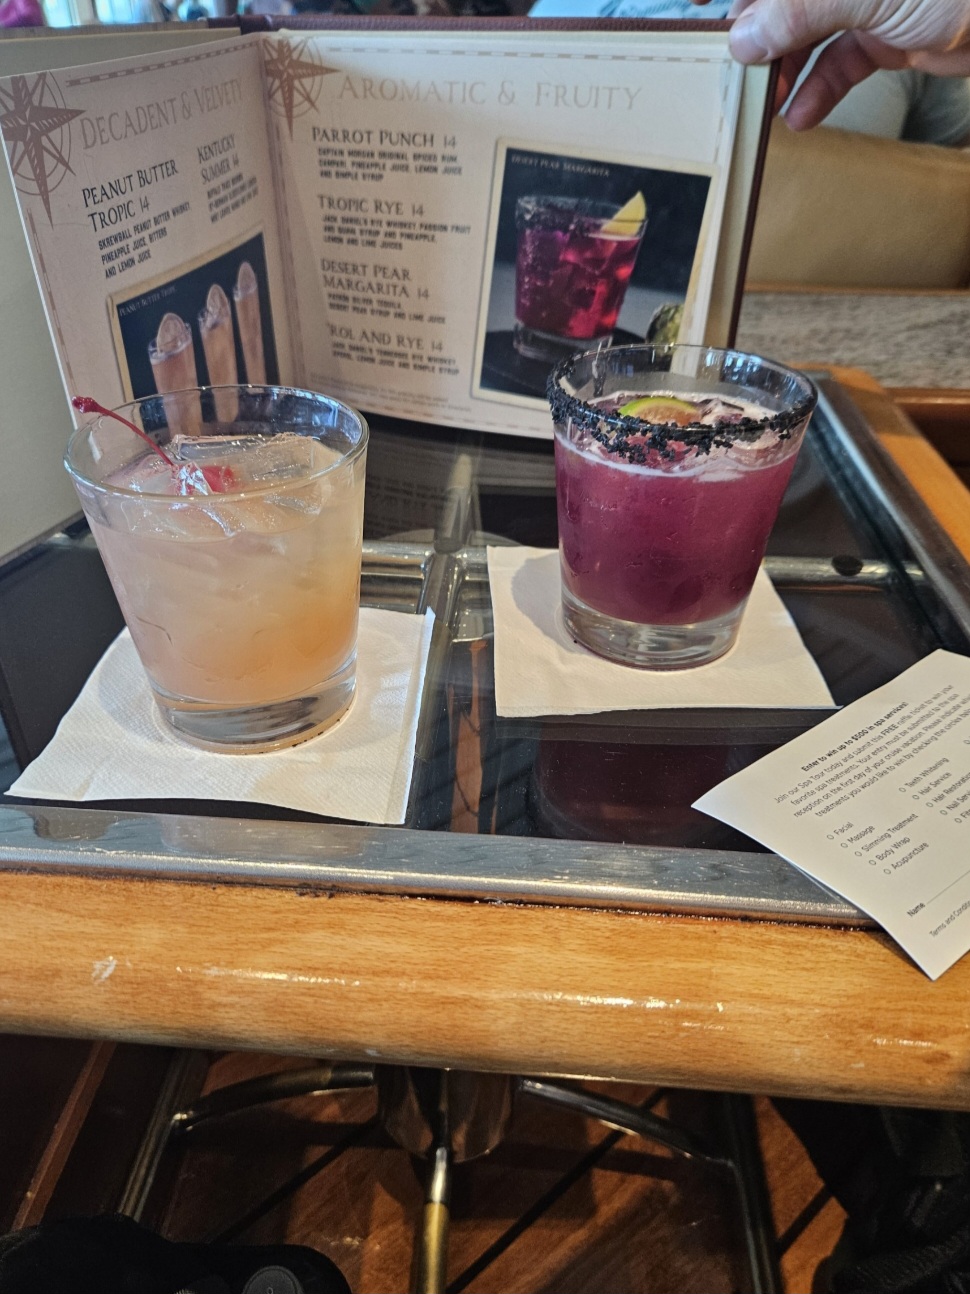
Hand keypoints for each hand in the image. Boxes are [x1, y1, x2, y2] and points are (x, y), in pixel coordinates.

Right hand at [692, 0, 969, 126]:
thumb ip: (797, 9)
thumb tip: (740, 37)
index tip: (699, 17)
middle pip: (784, 1)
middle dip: (757, 39)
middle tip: (732, 78)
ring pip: (809, 33)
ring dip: (782, 73)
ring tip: (761, 107)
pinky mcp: (892, 33)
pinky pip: (842, 61)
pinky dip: (819, 89)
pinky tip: (799, 116)